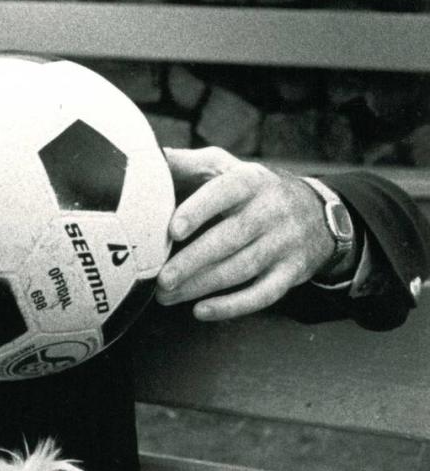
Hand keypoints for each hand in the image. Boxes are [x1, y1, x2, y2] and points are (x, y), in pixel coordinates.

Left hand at [155, 147, 335, 320]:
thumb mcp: (228, 168)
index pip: (225, 192)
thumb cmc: (254, 190)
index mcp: (251, 181)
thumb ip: (190, 165)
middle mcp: (271, 211)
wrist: (318, 213)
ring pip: (241, 269)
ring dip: (201, 286)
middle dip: (193, 261)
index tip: (173, 229)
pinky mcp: (291, 272)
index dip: (199, 210)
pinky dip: (232, 307)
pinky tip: (201, 311)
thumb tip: (151, 159)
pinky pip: (262, 294)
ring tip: (167, 296)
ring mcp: (284, 243)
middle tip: (162, 279)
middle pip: (230, 238)